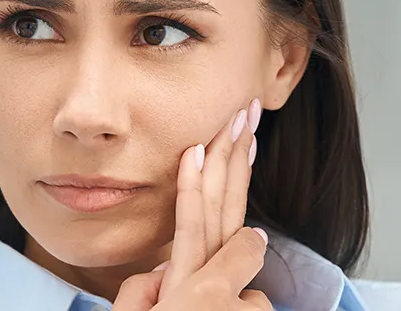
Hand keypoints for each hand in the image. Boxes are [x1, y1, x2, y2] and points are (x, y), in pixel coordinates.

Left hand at [113, 99, 270, 310]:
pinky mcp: (194, 294)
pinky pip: (192, 233)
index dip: (232, 178)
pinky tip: (193, 154)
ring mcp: (204, 288)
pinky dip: (191, 192)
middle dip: (238, 157)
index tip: (240, 140)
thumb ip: (152, 293)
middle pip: (229, 208)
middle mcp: (213, 284)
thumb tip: (158, 270)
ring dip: (223, 160)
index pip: (223, 221)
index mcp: (205, 286)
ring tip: (231, 117)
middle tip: (248, 109)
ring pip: (218, 212)